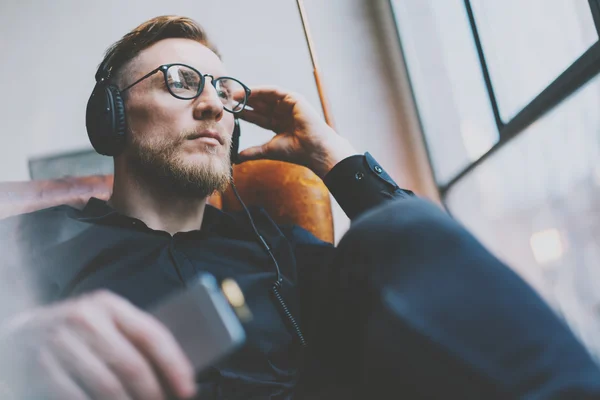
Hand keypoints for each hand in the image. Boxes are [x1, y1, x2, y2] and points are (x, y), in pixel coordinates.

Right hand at [0, 290, 195, 399]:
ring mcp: (60, 342)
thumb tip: (175, 372)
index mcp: (109, 305)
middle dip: (153, 393)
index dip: (174, 365)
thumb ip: (135, 339)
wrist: (22, 335)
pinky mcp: (40, 367)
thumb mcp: (106, 324)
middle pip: (132, 365)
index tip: (187, 389)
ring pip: (108, 386)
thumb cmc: (77, 332)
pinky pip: (78, 398)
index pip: (152, 334)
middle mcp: (85, 319)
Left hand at [237, 86, 358, 177]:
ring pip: (266, 97)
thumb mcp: (269, 150)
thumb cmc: (296, 151)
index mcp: (279, 125)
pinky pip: (274, 91)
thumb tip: (237, 158)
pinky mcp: (294, 99)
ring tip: (235, 95)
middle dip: (244, 102)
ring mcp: (289, 105)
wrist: (313, 150)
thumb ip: (253, 151)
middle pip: (260, 105)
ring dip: (250, 95)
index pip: (258, 117)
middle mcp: (283, 114)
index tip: (229, 112)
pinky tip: (249, 92)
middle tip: (227, 100)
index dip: (244, 114)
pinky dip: (261, 90)